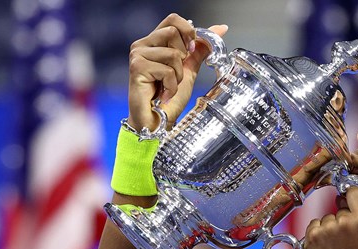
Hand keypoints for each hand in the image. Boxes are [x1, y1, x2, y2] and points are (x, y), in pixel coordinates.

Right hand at [127, 13, 227, 131]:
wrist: (157, 120)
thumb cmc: (169, 97)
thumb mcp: (189, 69)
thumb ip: (200, 49)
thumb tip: (220, 28)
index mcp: (154, 41)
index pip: (173, 19)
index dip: (188, 31)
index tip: (191, 49)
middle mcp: (142, 44)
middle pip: (173, 32)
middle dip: (183, 57)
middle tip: (175, 74)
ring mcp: (138, 55)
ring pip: (173, 54)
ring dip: (178, 75)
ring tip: (168, 86)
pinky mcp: (137, 67)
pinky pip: (167, 70)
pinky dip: (171, 86)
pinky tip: (163, 94)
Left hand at [305, 188, 357, 248]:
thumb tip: (357, 205)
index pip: (355, 192)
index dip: (352, 196)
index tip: (349, 199)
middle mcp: (345, 221)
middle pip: (341, 209)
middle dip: (342, 220)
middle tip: (344, 239)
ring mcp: (327, 228)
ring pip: (327, 218)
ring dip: (329, 228)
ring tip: (333, 248)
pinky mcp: (312, 235)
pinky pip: (315, 225)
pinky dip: (317, 233)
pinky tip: (324, 248)